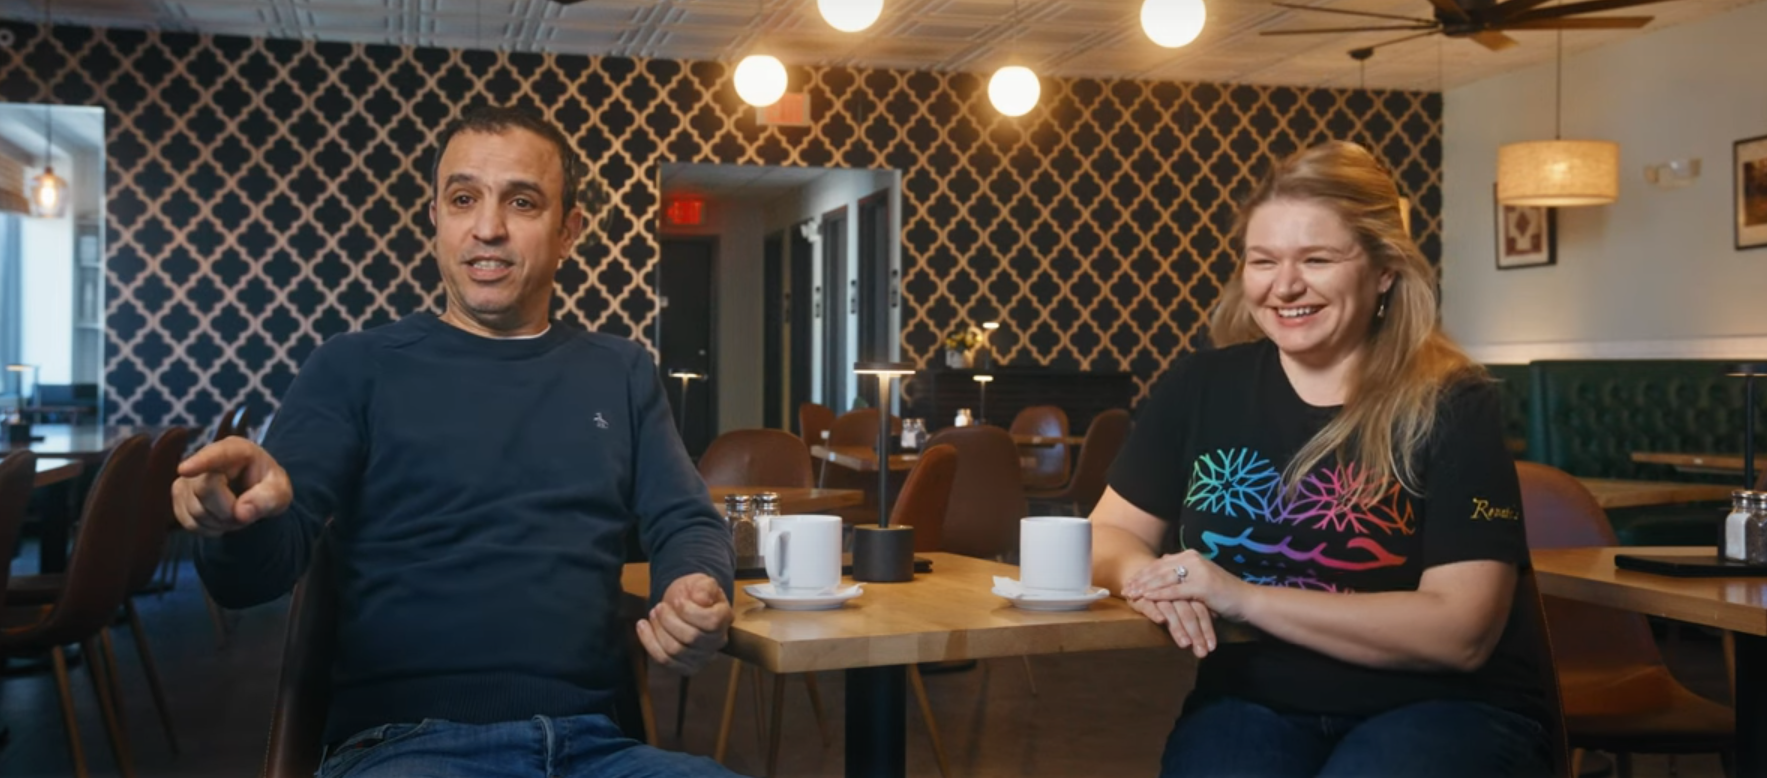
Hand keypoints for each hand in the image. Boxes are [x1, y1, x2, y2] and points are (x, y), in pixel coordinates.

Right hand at [171, 437, 292, 536]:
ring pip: (196, 510)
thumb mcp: (280, 492)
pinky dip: (208, 528)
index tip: (185, 470)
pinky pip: (189, 522)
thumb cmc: (268, 488)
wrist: (254, 496)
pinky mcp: (179, 496)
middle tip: (246, 512)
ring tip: (235, 512)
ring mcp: (188, 477)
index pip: (217, 455)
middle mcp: (206, 459)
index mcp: (236, 450)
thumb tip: (241, 512)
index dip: (201, 462)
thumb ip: (268, 499)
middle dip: (228, 511)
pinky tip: (221, 519)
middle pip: (205, 491)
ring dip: (221, 522)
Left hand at [635, 573, 732, 674]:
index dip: (690, 611)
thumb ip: (704, 587)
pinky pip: (664, 660)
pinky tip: (643, 626)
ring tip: (653, 614)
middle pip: (690, 637)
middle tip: (659, 607)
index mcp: (724, 618)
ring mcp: (702, 657)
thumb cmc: (694, 593)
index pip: (711, 622)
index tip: (678, 600)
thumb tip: (701, 599)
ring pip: (674, 650)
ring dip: (658, 630)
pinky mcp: (686, 667)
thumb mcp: (701, 582)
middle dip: (668, 620)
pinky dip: (649, 642)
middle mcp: (717, 641)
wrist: (685, 603)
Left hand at [1121, 550, 1252, 622]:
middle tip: (1125, 589)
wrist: (1246, 600)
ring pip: (1164, 579)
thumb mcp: (1200, 578)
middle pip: (1159, 569)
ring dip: (1145, 588)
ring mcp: (1197, 571)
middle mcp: (1193, 559)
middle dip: (1140, 580)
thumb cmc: (1223, 593)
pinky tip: (1146, 599)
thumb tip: (1164, 563)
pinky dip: (1158, 595)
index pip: (1161, 563)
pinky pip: (1174, 591)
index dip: (1143, 573)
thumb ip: (1184, 571)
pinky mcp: (1201, 586)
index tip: (1129, 581)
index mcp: (1190, 556)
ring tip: (1131, 595)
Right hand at [1128, 597, 1216, 657]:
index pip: (1200, 611)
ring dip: (1178, 628)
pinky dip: (1155, 612)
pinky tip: (1161, 620)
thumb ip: (1197, 610)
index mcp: (1187, 591)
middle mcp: (1174, 593)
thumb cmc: (1164, 593)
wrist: (1137, 575)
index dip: (1207, 629)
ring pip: (1170, 610)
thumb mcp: (1183, 600)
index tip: (1212, 648)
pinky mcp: (1140, 597)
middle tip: (1201, 652)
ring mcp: (1157, 594)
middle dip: (1195, 634)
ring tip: (1185, 644)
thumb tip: (1214, 626)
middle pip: (1188, 613)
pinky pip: (1149, 605)